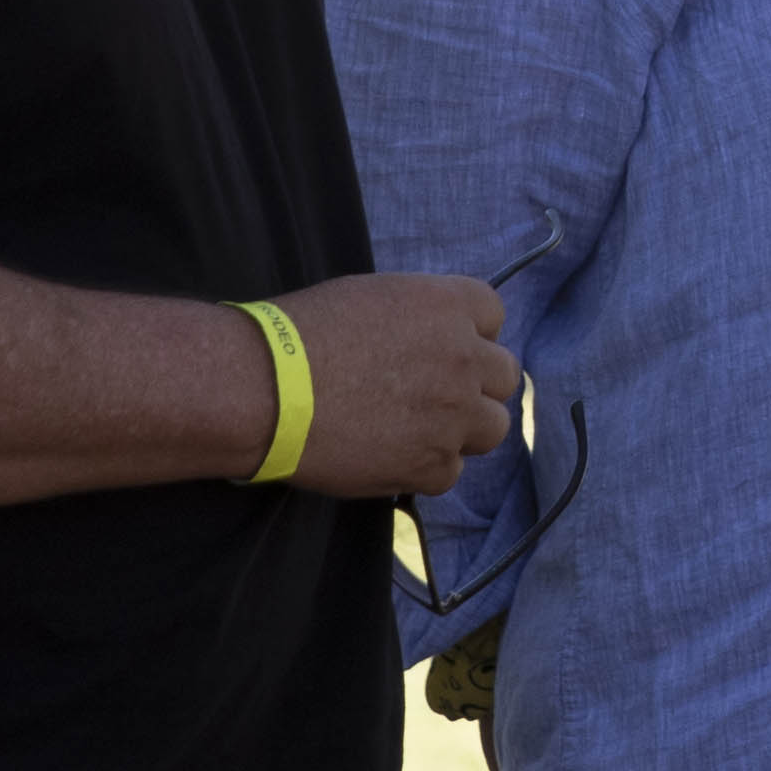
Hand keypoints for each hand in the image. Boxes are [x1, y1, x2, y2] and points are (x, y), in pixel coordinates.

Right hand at [266, 270, 520, 500]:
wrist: (267, 390)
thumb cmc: (300, 335)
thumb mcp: (370, 299)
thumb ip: (416, 319)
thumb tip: (426, 339)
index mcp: (448, 306)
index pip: (494, 316)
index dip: (470, 334)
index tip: (446, 348)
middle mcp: (464, 357)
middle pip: (504, 376)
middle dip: (475, 384)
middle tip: (435, 394)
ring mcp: (454, 414)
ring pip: (493, 428)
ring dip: (463, 429)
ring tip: (418, 430)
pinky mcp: (433, 464)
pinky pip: (450, 471)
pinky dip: (426, 468)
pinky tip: (389, 456)